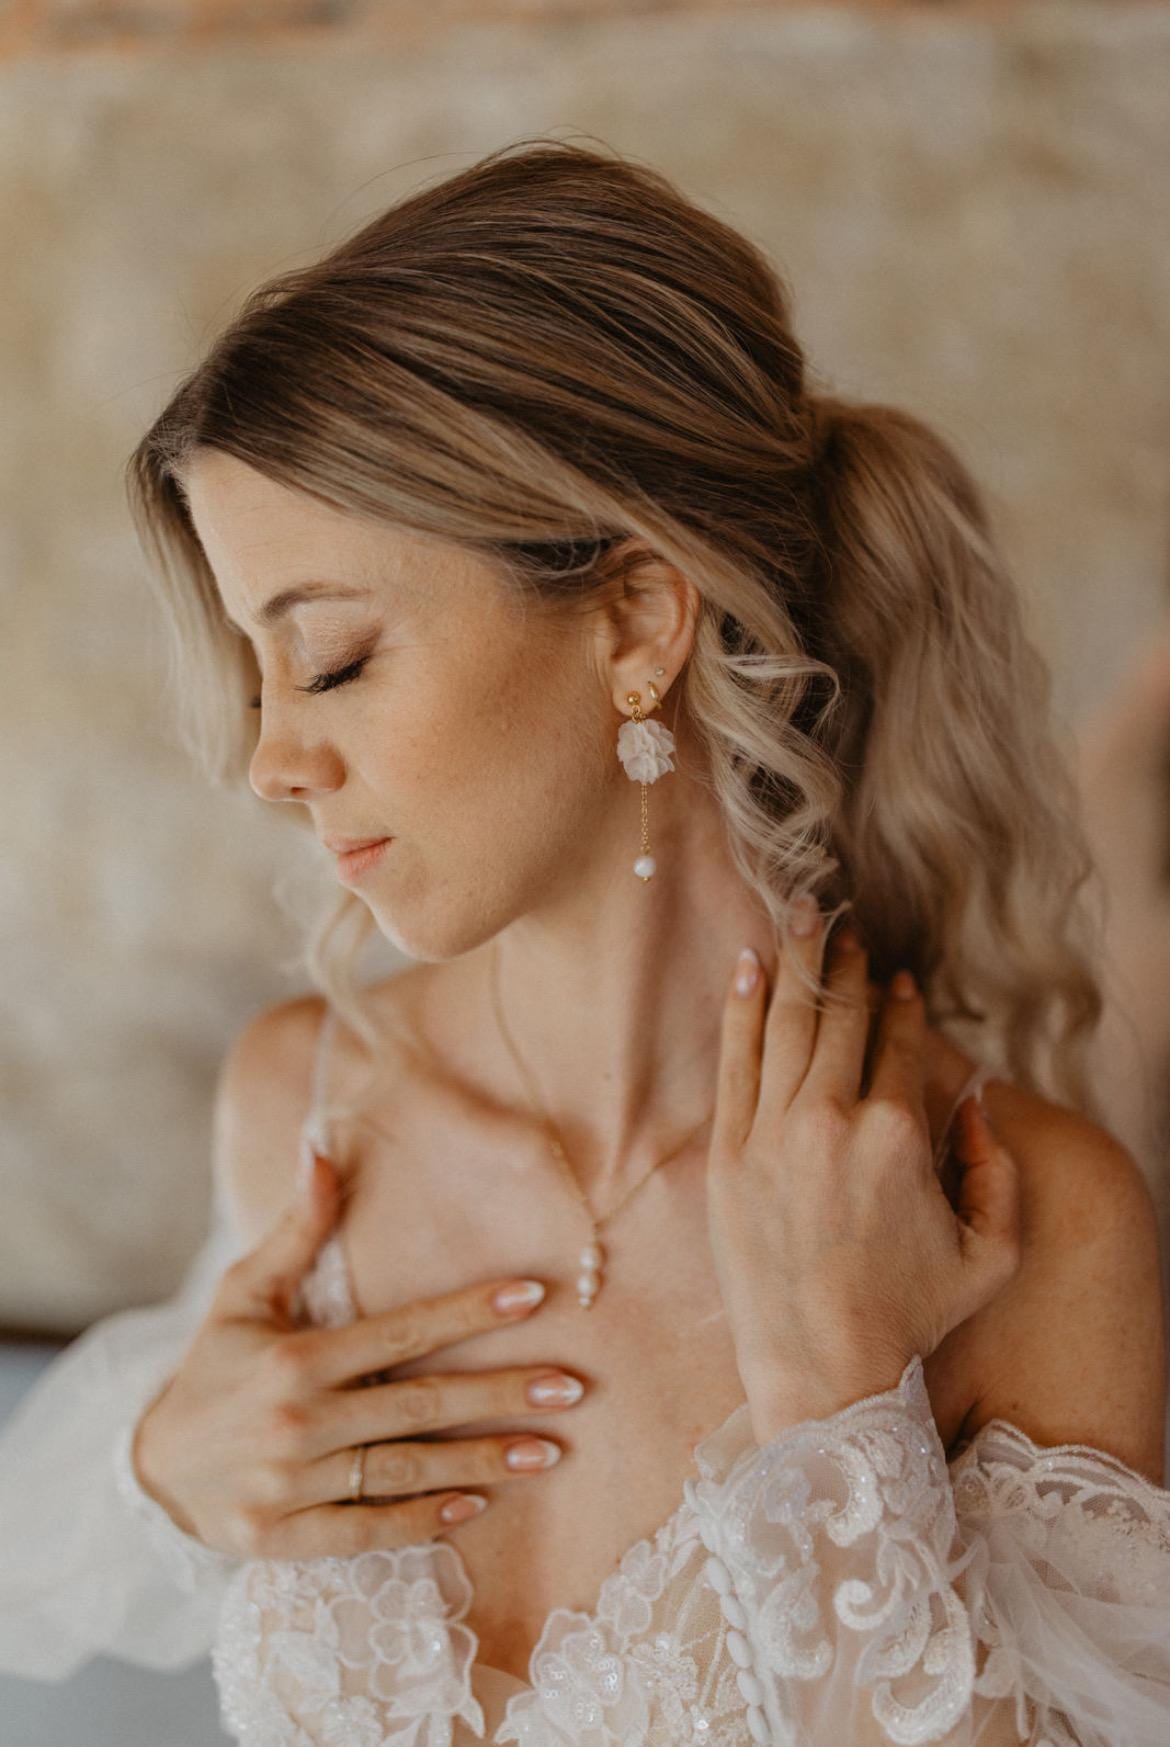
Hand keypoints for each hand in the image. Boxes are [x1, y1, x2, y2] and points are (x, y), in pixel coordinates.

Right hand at [132, 1155, 585, 1558]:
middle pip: (420, 1405)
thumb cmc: (215, 1368)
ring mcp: (292, 1485)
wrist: (153, 1469)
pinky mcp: (285, 1539)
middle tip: (572, 1386)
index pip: (400, 1333)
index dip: (468, 1314)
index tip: (532, 1298)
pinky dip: (423, 1520)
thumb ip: (295, 1229)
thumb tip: (322, 1148)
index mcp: (295, 1359)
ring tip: (550, 1451)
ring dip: (483, 1461)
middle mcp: (297, 1421)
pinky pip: (368, 1530)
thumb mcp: (244, 1294)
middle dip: (502, 1394)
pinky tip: (478, 1504)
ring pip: (406, 1471)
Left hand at [706, 907, 1021, 1440]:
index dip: (901, 1004)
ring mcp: (770, 1133)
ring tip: (803, 916)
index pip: (897, 1042)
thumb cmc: (907, 1315)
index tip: (899, 979)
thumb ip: (1000, 1170)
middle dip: (847, 964)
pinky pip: (735, 1061)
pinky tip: (751, 966)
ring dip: (798, 963)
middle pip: (840, 1017)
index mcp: (896, 1134)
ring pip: (787, 1024)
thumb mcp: (990, 1255)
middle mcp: (830, 1120)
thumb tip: (972, 1101)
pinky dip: (743, 1008)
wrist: (818, 1367)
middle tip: (847, 925)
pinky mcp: (727, 1154)